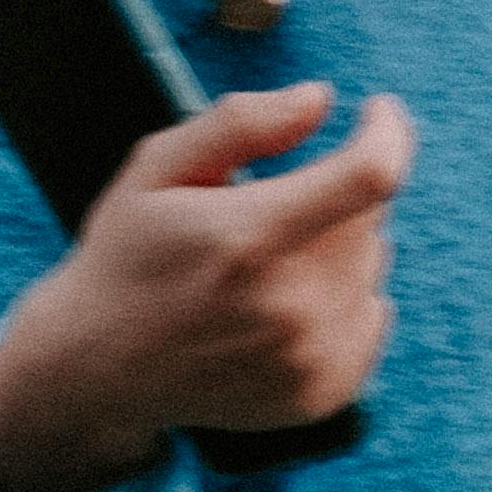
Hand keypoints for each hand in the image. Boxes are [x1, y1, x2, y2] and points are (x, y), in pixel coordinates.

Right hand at [0, 82, 417, 491]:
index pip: (368, 178)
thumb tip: (321, 97)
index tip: (379, 110)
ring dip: (337, 247)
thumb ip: (240, 123)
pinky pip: (372, 316)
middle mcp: (289, 305)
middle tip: (270, 206)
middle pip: (367, 221)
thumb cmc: (129, 251)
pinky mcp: (324, 393)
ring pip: (372, 267)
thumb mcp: (158, 167)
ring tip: (266, 259)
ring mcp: (310, 358)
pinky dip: (344, 296)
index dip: (387, 134)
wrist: (104, 367)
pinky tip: (287, 300)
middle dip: (334, 194)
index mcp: (248, 236)